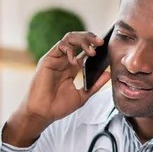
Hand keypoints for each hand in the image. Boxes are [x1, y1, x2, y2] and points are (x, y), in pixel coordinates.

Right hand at [3, 31, 110, 146]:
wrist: (43, 113)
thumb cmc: (59, 107)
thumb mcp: (82, 95)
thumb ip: (95, 85)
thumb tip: (109, 73)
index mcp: (72, 69)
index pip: (84, 51)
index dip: (95, 47)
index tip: (106, 48)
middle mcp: (64, 61)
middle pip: (78, 40)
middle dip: (90, 38)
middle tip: (101, 43)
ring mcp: (56, 59)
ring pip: (70, 38)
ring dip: (82, 40)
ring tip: (92, 51)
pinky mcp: (48, 59)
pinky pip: (60, 45)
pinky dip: (70, 49)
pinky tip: (75, 61)